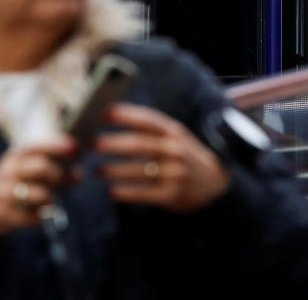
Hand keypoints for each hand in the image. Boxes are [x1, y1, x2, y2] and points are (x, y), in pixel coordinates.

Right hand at [0, 138, 76, 236]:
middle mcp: (9, 172)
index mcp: (16, 156)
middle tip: (67, 179)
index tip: (75, 147)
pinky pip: (28, 217)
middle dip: (58, 174)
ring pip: (35, 193)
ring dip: (50, 197)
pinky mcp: (3, 214)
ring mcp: (4, 193)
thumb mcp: (27, 169)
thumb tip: (78, 172)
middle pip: (39, 167)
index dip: (56, 146)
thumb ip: (52, 168)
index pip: (37, 146)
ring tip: (51, 199)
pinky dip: (39, 217)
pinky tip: (41, 215)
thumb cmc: (17, 183)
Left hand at [95, 103, 229, 211]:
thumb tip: (112, 117)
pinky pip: (144, 193)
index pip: (148, 120)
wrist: (214, 184)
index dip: (126, 115)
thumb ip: (150, 129)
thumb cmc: (184, 155)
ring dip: (115, 169)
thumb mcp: (175, 136)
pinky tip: (112, 191)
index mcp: (174, 131)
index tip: (104, 113)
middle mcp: (175, 150)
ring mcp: (175, 173)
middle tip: (93, 143)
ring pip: (139, 169)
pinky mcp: (172, 194)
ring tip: (98, 169)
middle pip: (140, 144)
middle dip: (114, 143)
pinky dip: (126, 192)